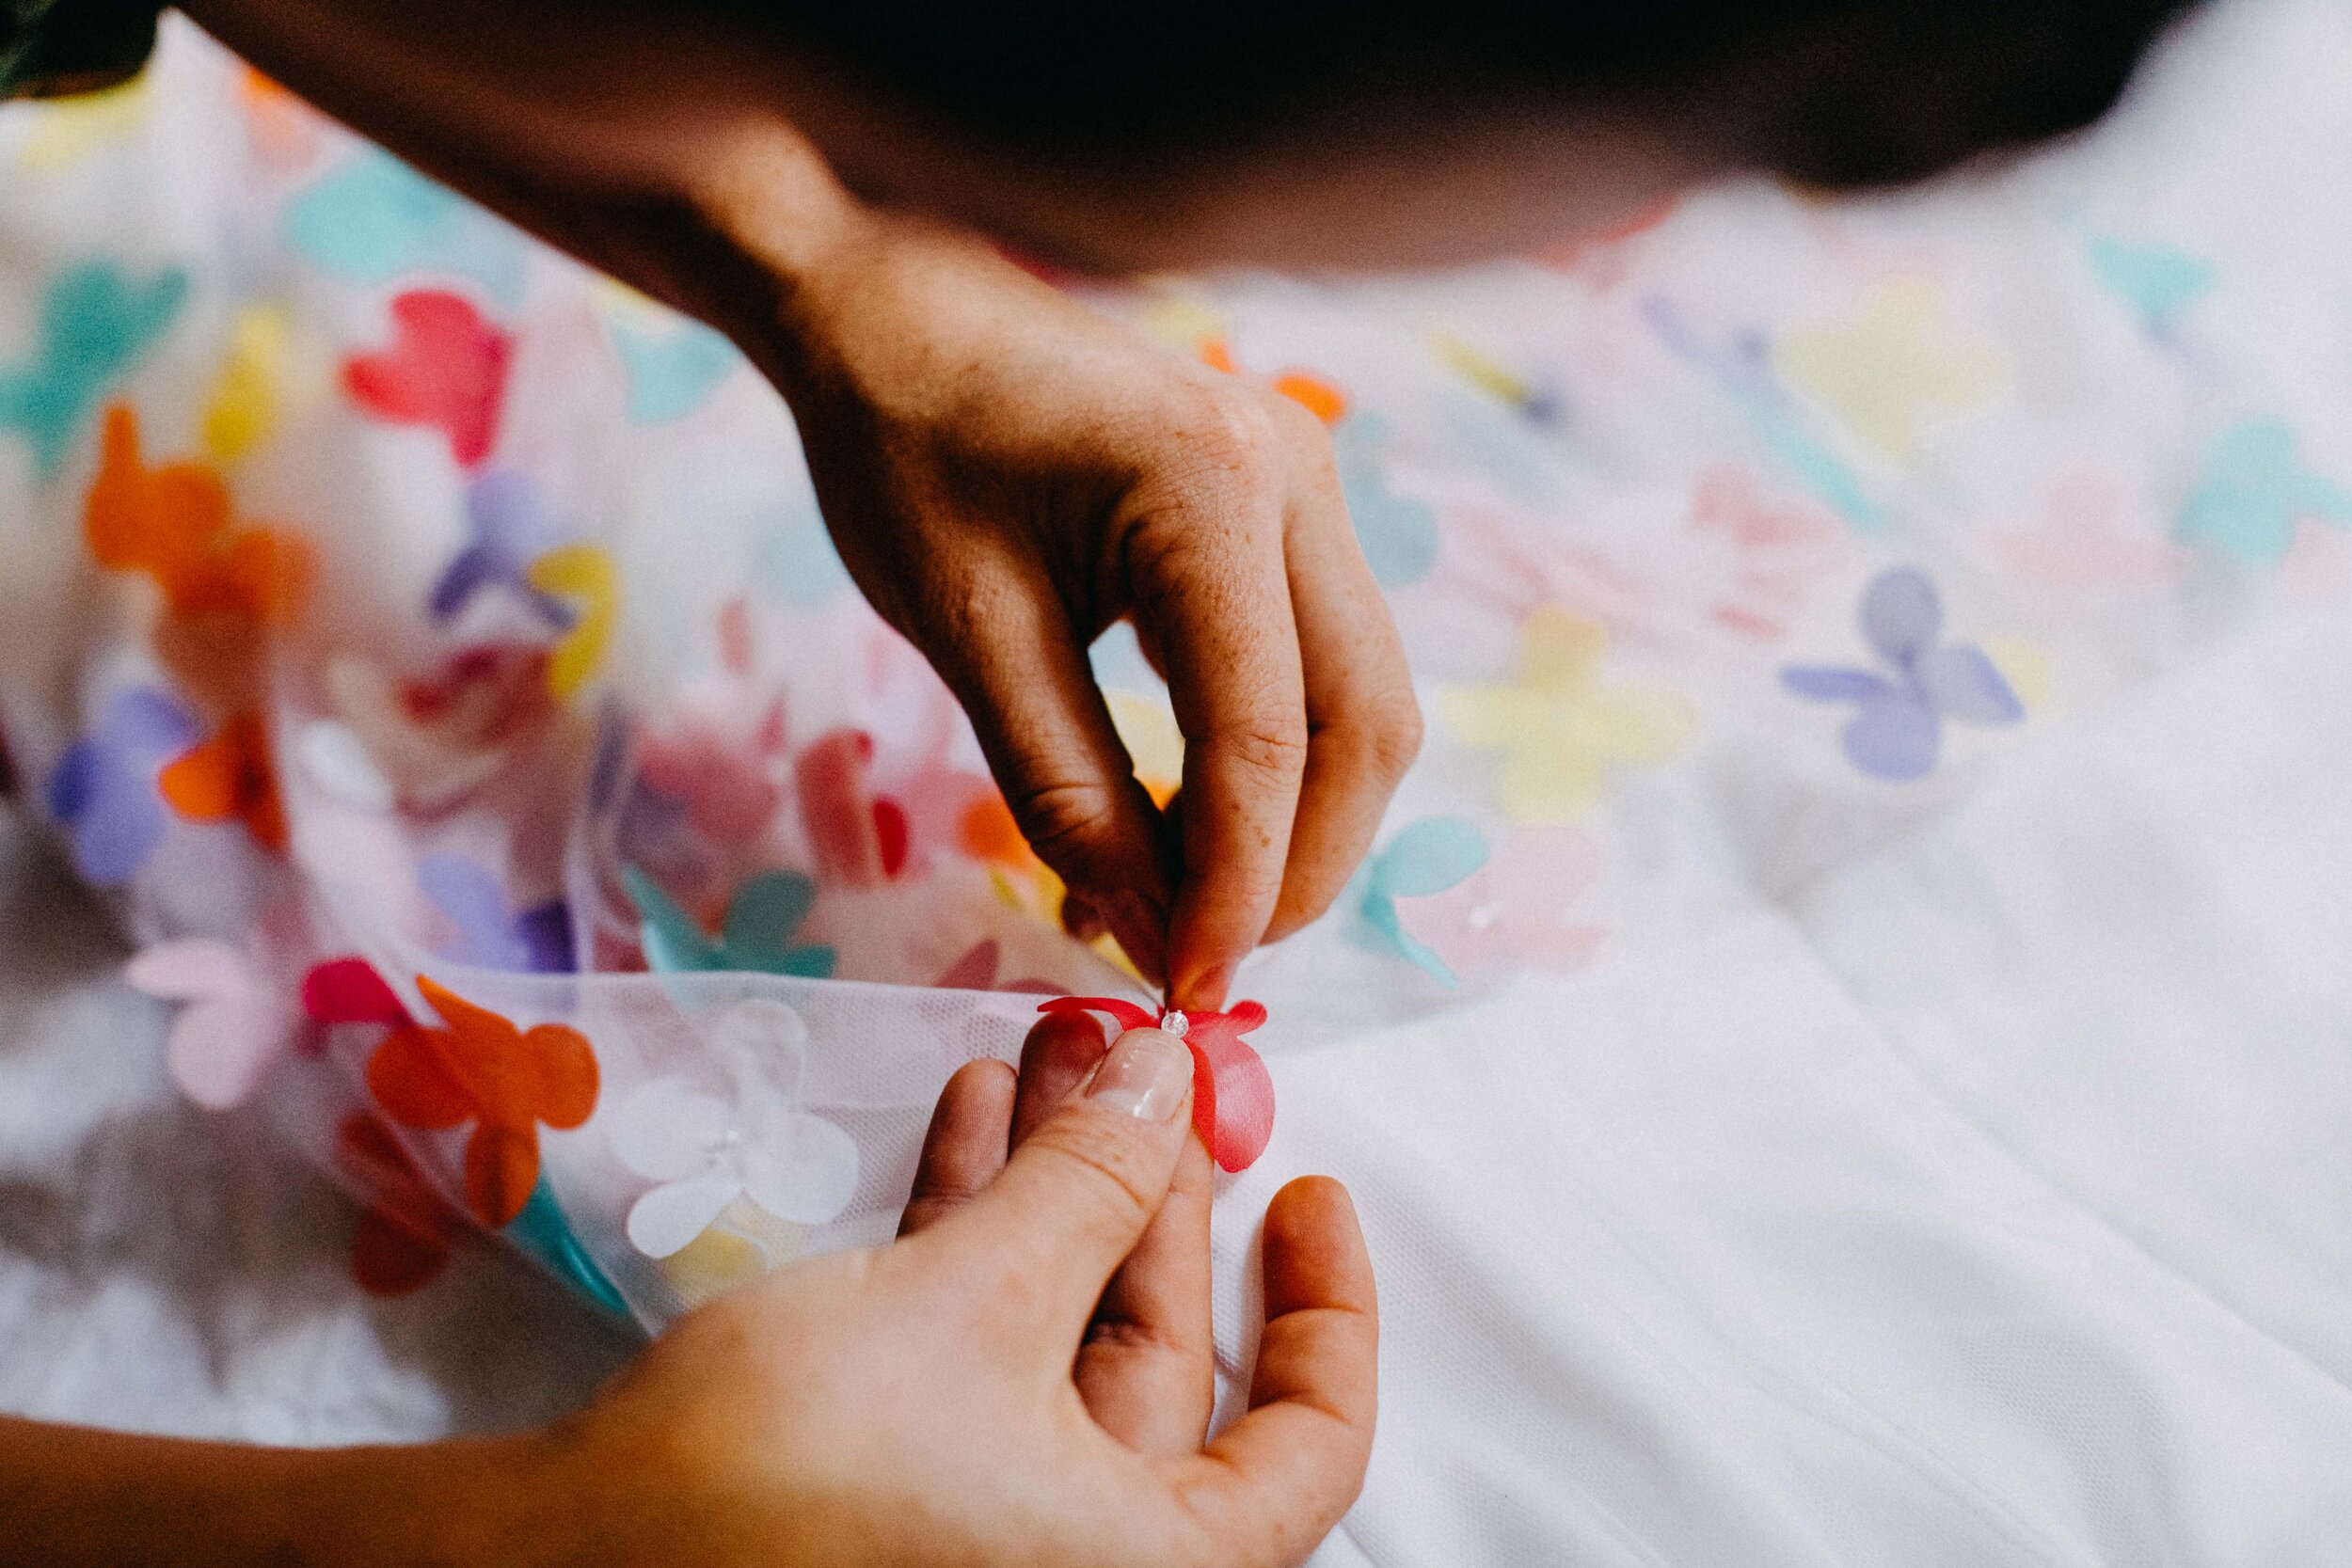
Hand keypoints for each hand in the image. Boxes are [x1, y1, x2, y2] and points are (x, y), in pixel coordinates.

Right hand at [527, 1013, 1377, 1567]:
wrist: (567, 1562)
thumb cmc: (795, 1466)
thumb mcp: (978, 1300)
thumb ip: (1093, 1182)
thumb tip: (1169, 1076)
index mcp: (1158, 1565)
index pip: (1310, 1445)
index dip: (1327, 1305)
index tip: (1309, 1186)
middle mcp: (1083, 1559)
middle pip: (1164, 1355)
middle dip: (1144, 1187)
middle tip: (1139, 1064)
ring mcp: (984, 1531)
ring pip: (1058, 1336)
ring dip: (1052, 1189)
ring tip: (1048, 1051)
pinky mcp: (896, 1492)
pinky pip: (976, 1354)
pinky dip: (976, 1242)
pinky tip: (969, 1118)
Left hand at [721, 201, 1421, 1004]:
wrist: (897, 312)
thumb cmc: (904, 450)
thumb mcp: (969, 634)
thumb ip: (1069, 793)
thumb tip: (1156, 934)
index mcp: (1216, 490)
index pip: (1267, 739)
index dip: (1236, 887)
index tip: (1187, 994)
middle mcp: (1301, 479)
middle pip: (1367, 728)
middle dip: (1298, 868)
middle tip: (1200, 961)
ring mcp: (1312, 487)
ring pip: (1365, 705)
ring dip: (1298, 824)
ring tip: (1185, 904)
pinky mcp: (1291, 509)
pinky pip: (1324, 666)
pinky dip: (1278, 764)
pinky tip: (1187, 822)